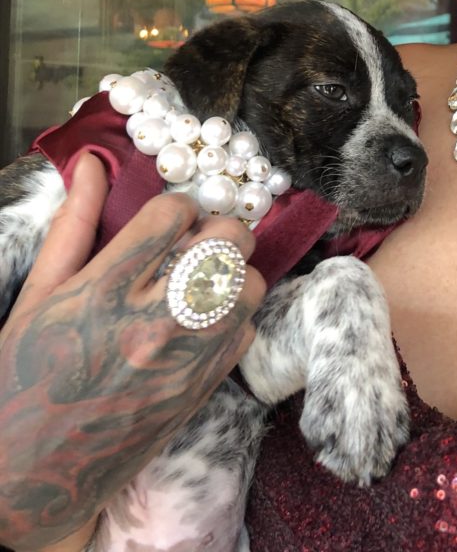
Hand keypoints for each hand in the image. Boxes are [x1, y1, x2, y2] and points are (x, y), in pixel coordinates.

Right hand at [0, 153, 265, 551]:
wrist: (31, 474)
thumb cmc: (24, 378)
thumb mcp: (39, 295)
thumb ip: (74, 224)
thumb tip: (94, 163)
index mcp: (106, 290)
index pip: (174, 214)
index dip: (173, 207)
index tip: (164, 220)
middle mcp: (155, 320)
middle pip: (228, 240)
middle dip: (213, 230)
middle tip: (188, 244)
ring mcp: (187, 357)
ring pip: (250, 282)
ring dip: (230, 272)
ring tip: (197, 281)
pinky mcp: (204, 388)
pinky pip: (248, 328)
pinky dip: (234, 315)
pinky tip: (200, 320)